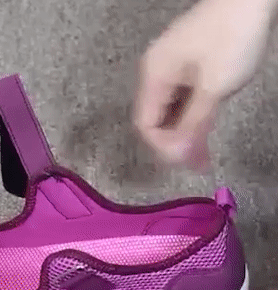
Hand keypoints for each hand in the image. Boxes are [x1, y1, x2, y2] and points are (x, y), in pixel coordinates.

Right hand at [133, 0, 271, 166]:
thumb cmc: (232, 37)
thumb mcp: (213, 87)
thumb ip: (192, 125)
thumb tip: (178, 158)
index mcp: (154, 76)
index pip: (145, 124)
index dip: (163, 147)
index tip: (185, 161)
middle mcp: (155, 74)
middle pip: (155, 120)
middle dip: (174, 144)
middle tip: (198, 163)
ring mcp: (169, 69)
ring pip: (168, 112)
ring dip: (184, 134)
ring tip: (204, 154)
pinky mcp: (185, 67)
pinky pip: (180, 100)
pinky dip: (191, 118)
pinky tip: (204, 129)